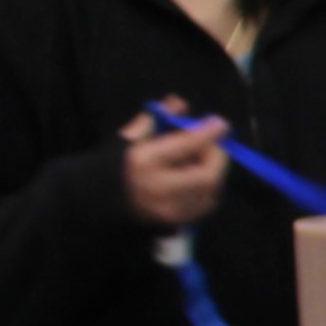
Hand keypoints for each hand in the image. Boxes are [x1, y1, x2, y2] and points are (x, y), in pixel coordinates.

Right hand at [118, 109, 226, 228]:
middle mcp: (158, 188)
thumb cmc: (119, 163)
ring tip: (200, 159)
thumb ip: (157, 118)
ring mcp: (169, 209)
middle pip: (207, 175)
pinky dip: (208, 187)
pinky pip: (206, 203)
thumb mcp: (133, 136)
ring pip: (210, 190)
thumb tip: (180, 103)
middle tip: (214, 144)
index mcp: (143, 161)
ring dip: (213, 170)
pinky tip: (196, 177)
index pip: (185, 145)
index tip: (221, 123)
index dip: (207, 134)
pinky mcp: (177, 221)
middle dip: (216, 156)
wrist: (104, 200)